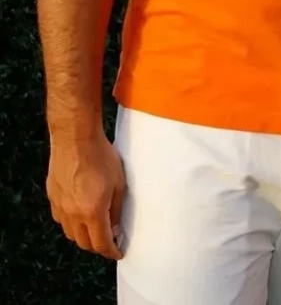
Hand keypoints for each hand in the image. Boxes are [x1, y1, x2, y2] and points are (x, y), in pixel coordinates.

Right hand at [46, 131, 125, 259]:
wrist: (76, 137)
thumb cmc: (102, 156)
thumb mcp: (119, 182)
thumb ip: (117, 208)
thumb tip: (115, 227)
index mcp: (92, 212)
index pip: (101, 243)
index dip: (111, 251)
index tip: (118, 252)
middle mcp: (73, 214)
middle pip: (84, 243)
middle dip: (98, 246)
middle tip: (109, 240)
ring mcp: (60, 206)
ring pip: (71, 233)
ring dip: (83, 235)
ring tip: (95, 228)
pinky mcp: (52, 197)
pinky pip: (61, 219)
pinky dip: (71, 223)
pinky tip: (80, 213)